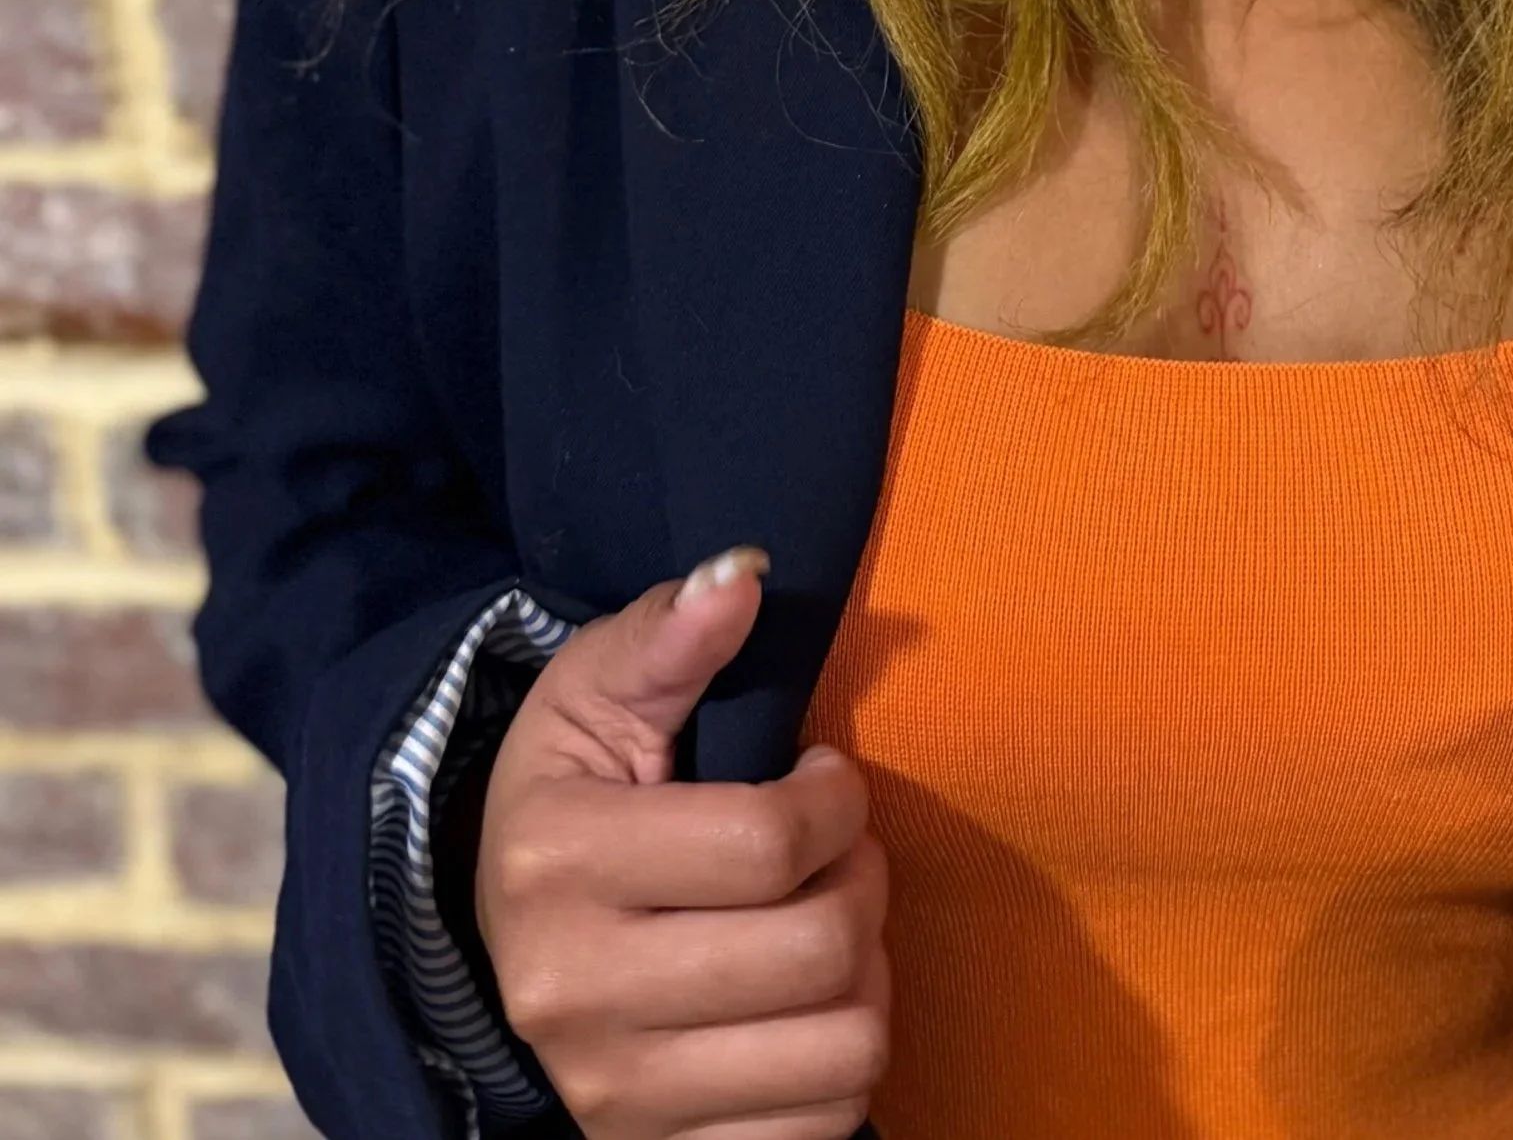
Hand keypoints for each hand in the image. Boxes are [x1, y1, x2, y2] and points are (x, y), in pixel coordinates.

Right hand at [476, 547, 890, 1139]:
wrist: (501, 936)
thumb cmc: (570, 791)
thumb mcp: (594, 693)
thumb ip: (669, 634)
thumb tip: (745, 575)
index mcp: (556, 863)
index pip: (771, 841)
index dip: (836, 800)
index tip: (823, 777)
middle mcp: (572, 995)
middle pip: (818, 948)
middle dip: (859, 879)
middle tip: (834, 852)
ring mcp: (615, 1095)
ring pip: (842, 1050)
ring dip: (864, 976)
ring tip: (824, 927)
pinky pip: (822, 1132)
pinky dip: (840, 1068)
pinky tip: (805, 1011)